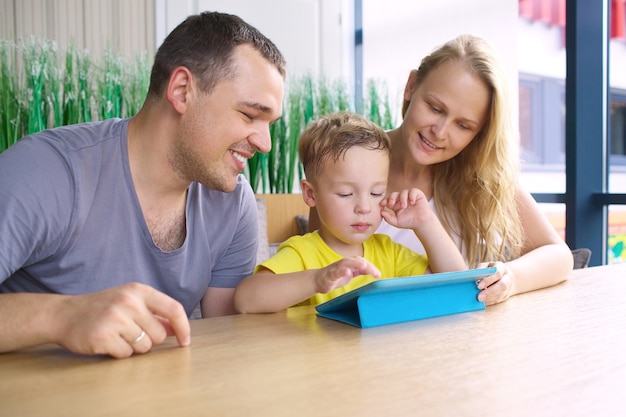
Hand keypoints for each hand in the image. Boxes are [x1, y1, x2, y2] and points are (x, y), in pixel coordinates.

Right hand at [56, 283, 189, 357]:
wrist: (64, 314)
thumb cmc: (102, 308)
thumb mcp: (130, 302)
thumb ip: (154, 313)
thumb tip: (177, 329)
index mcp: (139, 291)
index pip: (173, 309)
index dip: (183, 327)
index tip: (185, 341)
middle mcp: (129, 302)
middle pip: (159, 335)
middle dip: (149, 340)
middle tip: (130, 332)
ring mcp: (115, 319)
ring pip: (144, 347)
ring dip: (133, 347)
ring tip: (117, 335)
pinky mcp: (103, 337)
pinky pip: (126, 355)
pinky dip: (118, 353)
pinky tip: (107, 342)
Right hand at [314, 256, 380, 293]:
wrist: (318, 280)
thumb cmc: (335, 276)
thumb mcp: (350, 273)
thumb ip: (360, 270)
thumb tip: (372, 269)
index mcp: (350, 263)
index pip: (363, 263)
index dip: (371, 268)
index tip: (378, 275)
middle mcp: (344, 263)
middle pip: (357, 261)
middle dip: (366, 265)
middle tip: (375, 272)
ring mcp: (336, 268)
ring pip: (346, 263)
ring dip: (355, 264)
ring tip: (364, 266)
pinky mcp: (329, 275)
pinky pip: (336, 272)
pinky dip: (341, 271)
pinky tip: (347, 272)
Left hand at [380, 188, 434, 230]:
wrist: (421, 223)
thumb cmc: (409, 222)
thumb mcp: (396, 222)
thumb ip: (388, 218)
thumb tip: (381, 212)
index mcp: (395, 204)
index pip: (388, 199)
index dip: (385, 200)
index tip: (383, 204)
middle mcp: (401, 198)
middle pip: (394, 194)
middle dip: (392, 198)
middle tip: (392, 204)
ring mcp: (409, 195)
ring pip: (403, 192)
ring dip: (402, 199)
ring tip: (404, 206)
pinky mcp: (417, 194)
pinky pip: (413, 191)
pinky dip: (411, 196)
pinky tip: (412, 202)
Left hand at [476, 261, 513, 304]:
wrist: (505, 276)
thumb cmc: (491, 270)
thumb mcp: (486, 265)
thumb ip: (480, 269)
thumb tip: (472, 275)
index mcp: (501, 268)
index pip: (497, 273)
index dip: (488, 280)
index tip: (479, 286)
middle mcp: (507, 278)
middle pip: (501, 286)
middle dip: (490, 292)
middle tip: (479, 297)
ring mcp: (508, 288)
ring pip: (500, 294)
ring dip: (489, 299)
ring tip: (479, 300)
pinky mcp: (505, 296)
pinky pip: (498, 300)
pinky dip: (490, 302)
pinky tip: (483, 302)